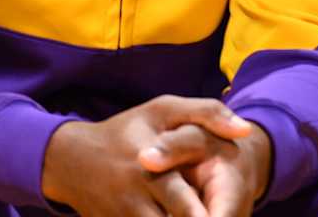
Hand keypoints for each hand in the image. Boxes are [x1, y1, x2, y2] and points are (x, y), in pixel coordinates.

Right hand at [41, 95, 257, 215]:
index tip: (215, 216)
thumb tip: (246, 131)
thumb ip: (205, 113)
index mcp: (149, 166)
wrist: (70, 160)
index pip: (181, 200)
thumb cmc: (126, 132)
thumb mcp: (161, 111)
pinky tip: (168, 214)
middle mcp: (136, 196)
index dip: (201, 214)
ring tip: (201, 212)